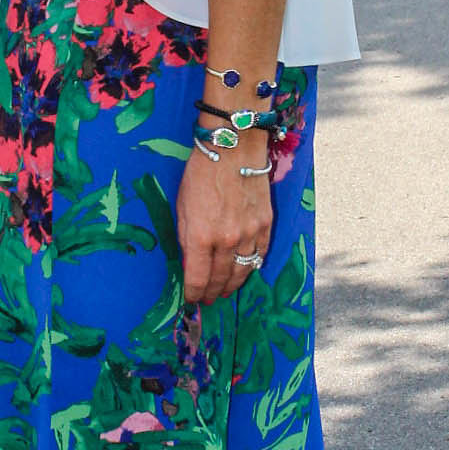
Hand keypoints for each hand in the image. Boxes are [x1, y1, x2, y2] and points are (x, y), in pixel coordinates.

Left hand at [176, 142, 271, 303]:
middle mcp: (227, 240)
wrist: (233, 149)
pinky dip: (252, 267)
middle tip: (208, 300)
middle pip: (220, 279)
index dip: (194, 292)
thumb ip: (187, 238)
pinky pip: (260, 255)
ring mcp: (249, 234)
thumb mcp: (182, 207)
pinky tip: (244, 271)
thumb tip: (191, 262)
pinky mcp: (265, 224)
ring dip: (232, 285)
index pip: (198, 278)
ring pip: (242, 271)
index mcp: (202, 237)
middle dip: (212, 292)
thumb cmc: (201, 173)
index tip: (191, 299)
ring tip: (225, 292)